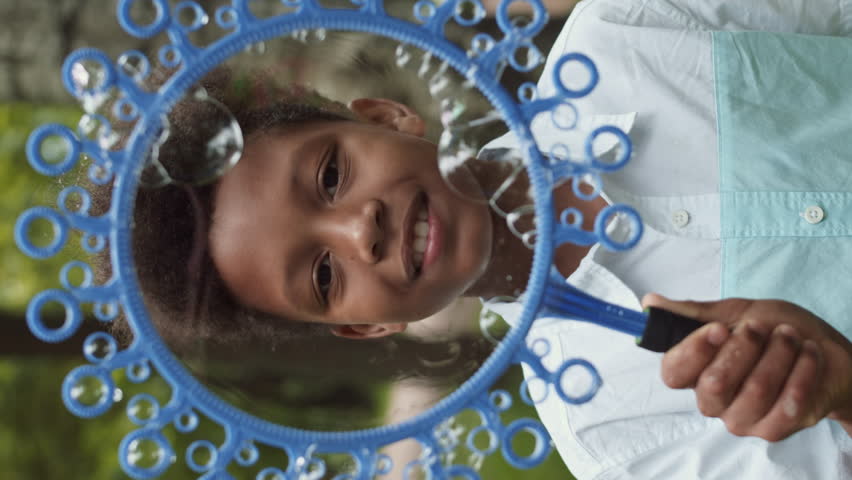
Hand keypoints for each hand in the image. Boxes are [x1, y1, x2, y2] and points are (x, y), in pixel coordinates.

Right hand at [642, 294, 851, 440]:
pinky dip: (802, 372)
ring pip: (754, 392)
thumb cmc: (776, 331)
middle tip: (762, 328)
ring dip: (779, 355)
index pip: (673, 372)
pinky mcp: (772, 430)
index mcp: (695, 370)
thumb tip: (650, 302)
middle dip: (745, 348)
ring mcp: (741, 418)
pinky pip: (786, 405)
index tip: (720, 329)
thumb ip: (693, 312)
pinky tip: (808, 355)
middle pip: (712, 384)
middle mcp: (712, 399)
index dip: (694, 351)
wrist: (826, 353)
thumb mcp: (736, 312)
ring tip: (791, 336)